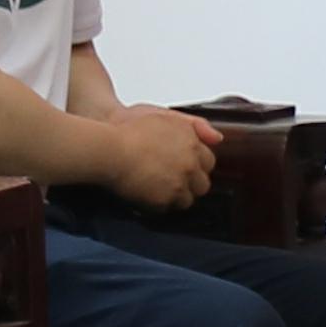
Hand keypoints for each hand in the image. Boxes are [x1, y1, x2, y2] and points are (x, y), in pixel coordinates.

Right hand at [102, 104, 226, 210]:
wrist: (107, 147)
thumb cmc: (128, 128)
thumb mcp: (165, 117)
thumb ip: (195, 125)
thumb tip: (218, 139)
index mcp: (192, 144)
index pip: (208, 162)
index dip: (195, 166)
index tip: (184, 168)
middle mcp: (190, 165)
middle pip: (202, 184)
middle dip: (190, 184)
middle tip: (172, 181)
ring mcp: (178, 184)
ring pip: (187, 199)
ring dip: (177, 196)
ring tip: (159, 190)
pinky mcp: (163, 201)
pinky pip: (169, 209)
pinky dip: (160, 205)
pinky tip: (148, 197)